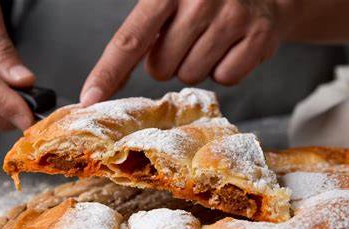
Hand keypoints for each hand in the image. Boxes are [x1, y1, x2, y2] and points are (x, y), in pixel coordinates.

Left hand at [81, 0, 296, 104]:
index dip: (107, 73)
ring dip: (195, 64)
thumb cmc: (202, 3)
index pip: (130, 39)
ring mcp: (233, 15)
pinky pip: (225, 78)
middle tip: (187, 38)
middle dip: (169, 60)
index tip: (89, 99)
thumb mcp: (168, 3)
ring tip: (211, 38)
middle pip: (162, 68)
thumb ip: (141, 34)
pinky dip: (224, 69)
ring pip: (191, 75)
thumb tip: (103, 84)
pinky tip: (231, 46)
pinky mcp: (259, 35)